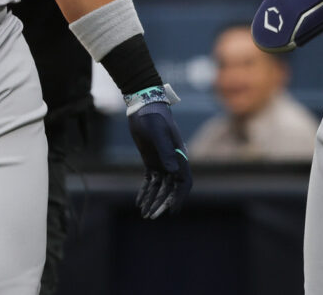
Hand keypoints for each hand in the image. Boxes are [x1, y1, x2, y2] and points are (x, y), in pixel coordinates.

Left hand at [126, 87, 191, 217]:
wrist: (143, 105)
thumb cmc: (153, 116)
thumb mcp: (158, 133)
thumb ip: (165, 151)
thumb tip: (173, 171)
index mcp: (179, 155)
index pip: (184, 181)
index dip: (179, 197)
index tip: (172, 211)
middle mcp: (173, 160)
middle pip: (171, 188)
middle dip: (162, 203)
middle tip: (152, 216)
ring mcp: (162, 161)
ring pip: (160, 187)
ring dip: (153, 200)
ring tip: (144, 214)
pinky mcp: (151, 160)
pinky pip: (150, 180)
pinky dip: (146, 191)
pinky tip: (139, 202)